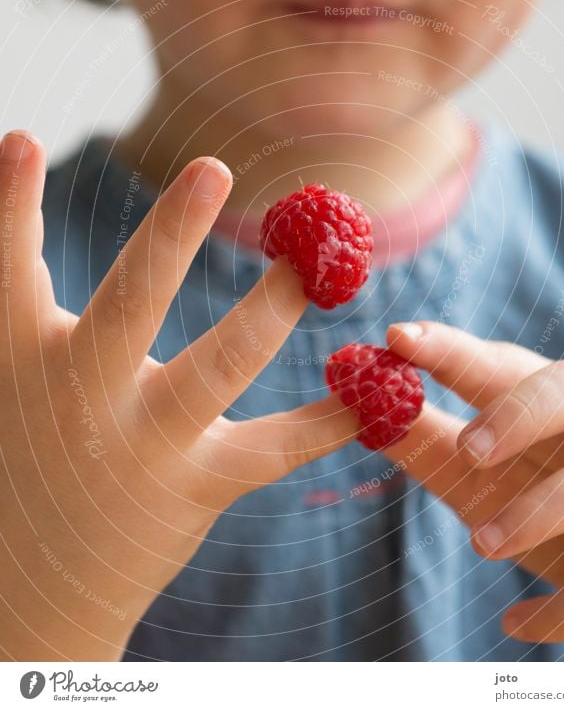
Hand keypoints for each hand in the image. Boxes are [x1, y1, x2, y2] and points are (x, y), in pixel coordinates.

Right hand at [0, 130, 357, 660]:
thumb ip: (27, 297)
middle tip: (213, 167)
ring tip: (317, 263)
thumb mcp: (17, 371)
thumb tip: (14, 170)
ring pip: (220, 364)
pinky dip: (330, 419)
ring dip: (272, 306)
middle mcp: (82, 399)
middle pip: (129, 304)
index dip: (11, 207)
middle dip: (172, 235)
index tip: (22, 137)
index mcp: (24, 361)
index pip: (9, 272)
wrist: (43, 577)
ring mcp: (144, 446)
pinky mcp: (198, 485)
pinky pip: (276, 445)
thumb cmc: (32, 449)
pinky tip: (376, 395)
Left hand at [384, 320, 563, 659]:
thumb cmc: (548, 499)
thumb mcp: (484, 474)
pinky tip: (516, 623)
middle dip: (519, 411)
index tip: (398, 337)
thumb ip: (426, 439)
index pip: (506, 363)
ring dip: (539, 511)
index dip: (453, 349)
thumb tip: (357, 408)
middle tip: (468, 446)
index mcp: (558, 399)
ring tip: (480, 544)